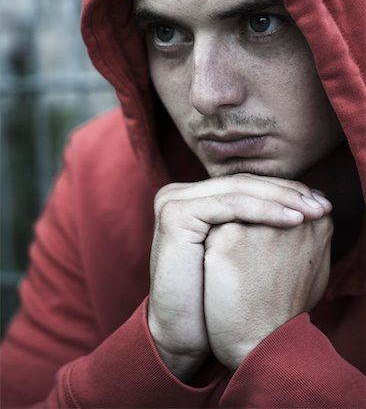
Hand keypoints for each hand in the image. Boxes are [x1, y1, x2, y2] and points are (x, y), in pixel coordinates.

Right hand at [148, 174, 330, 378]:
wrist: (184, 329)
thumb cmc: (214, 296)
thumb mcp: (237, 250)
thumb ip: (255, 222)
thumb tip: (303, 201)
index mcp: (194, 197)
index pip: (245, 184)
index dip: (283, 190)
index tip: (320, 203)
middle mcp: (180, 192)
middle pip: (242, 183)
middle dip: (287, 192)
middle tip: (323, 205)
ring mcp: (174, 199)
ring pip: (238, 189)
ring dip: (281, 199)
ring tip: (314, 212)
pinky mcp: (175, 212)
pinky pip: (229, 205)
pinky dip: (264, 210)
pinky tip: (292, 221)